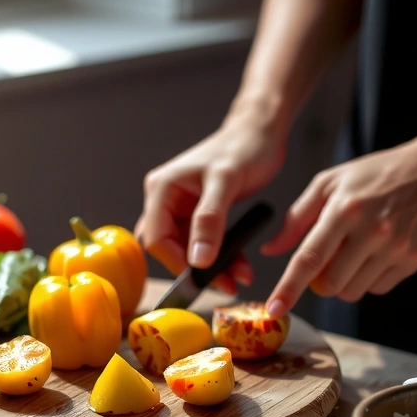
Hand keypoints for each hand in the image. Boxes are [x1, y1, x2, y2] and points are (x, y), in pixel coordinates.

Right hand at [136, 119, 285, 293]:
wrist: (261, 133)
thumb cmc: (244, 148)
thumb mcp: (226, 183)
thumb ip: (209, 220)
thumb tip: (198, 260)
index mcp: (162, 188)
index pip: (156, 238)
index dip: (177, 262)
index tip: (204, 277)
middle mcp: (164, 199)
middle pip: (168, 247)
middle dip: (196, 268)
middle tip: (225, 283)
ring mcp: (180, 207)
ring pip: (187, 249)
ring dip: (212, 265)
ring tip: (239, 275)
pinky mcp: (197, 214)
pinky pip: (202, 243)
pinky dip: (220, 256)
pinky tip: (240, 265)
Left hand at [262, 128, 416, 316]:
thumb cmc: (378, 173)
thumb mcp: (330, 182)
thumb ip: (296, 218)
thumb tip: (270, 250)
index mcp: (344, 209)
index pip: (309, 259)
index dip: (288, 288)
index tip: (274, 310)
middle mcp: (370, 232)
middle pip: (329, 284)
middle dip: (319, 281)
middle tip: (328, 258)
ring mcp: (394, 249)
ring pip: (352, 292)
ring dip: (343, 281)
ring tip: (354, 251)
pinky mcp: (413, 261)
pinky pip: (377, 289)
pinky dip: (368, 279)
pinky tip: (375, 253)